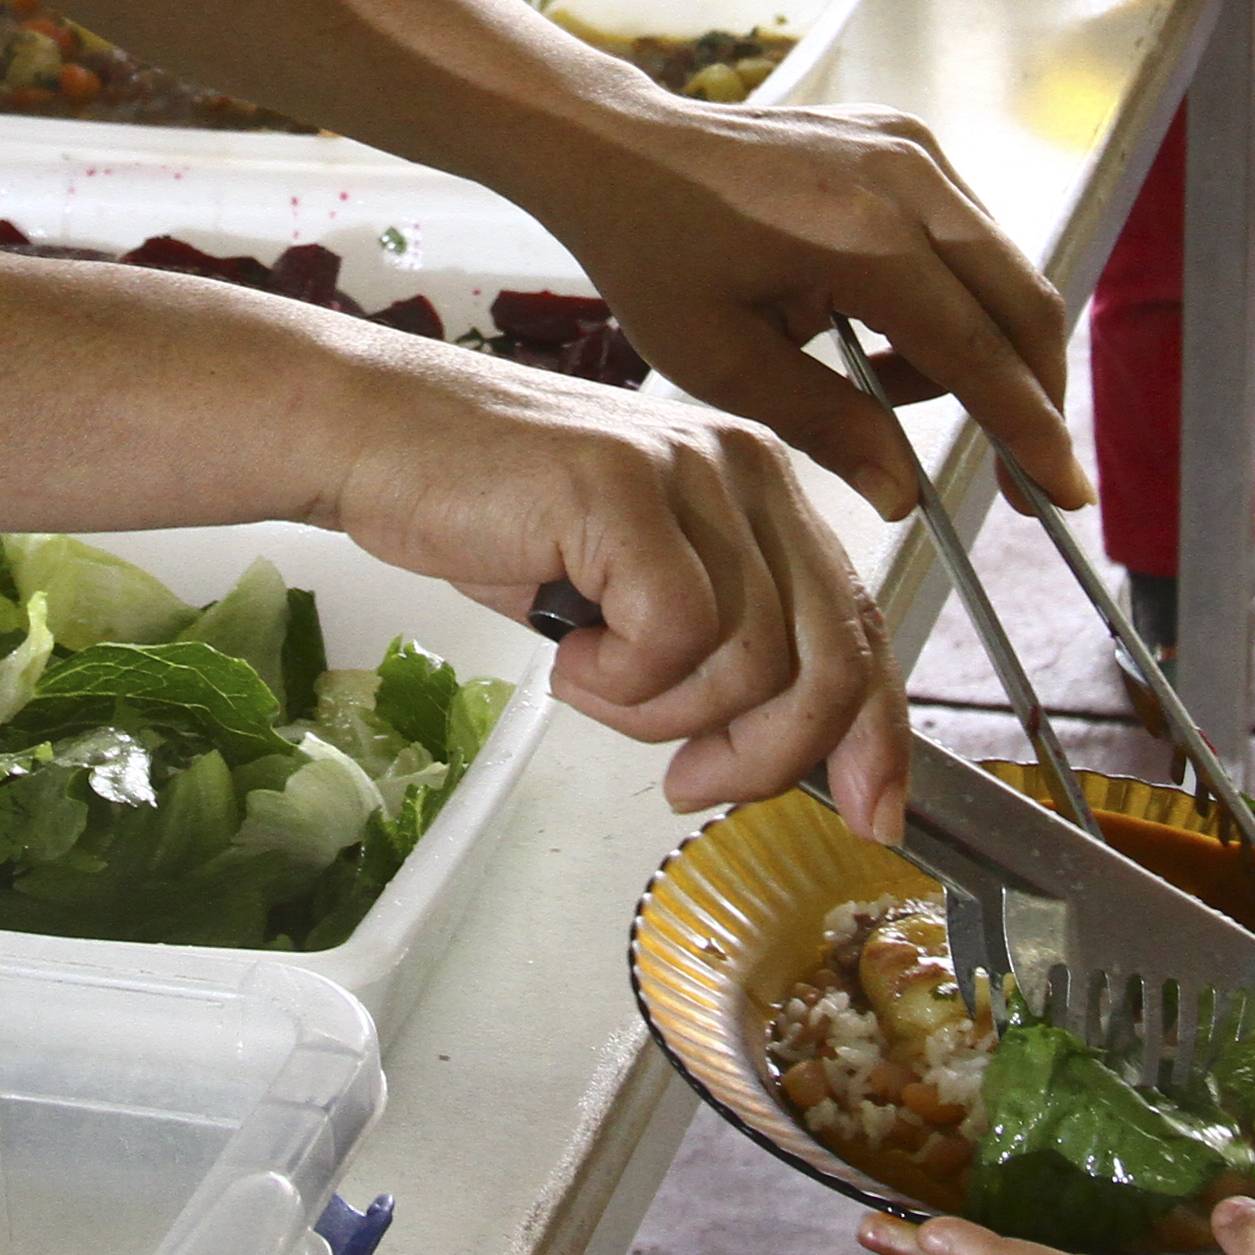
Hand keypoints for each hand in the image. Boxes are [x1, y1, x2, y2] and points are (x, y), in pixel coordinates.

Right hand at [309, 338, 901, 827]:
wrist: (375, 439)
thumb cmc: (494, 518)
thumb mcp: (632, 586)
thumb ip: (718, 643)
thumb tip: (782, 748)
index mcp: (763, 485)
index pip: (860, 623)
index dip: (879, 733)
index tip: (872, 815)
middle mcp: (746, 466)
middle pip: (827, 656)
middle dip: (768, 754)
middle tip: (690, 784)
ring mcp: (690, 471)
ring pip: (747, 661)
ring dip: (661, 712)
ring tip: (592, 679)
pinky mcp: (626, 489)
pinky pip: (670, 636)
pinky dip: (616, 680)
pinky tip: (566, 651)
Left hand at [515, 91, 1086, 526]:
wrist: (620, 152)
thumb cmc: (655, 258)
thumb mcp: (723, 363)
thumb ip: (828, 425)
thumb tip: (907, 497)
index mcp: (864, 237)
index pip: (979, 351)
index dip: (1028, 430)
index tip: (1064, 496)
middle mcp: (908, 178)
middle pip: (1022, 302)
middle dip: (1034, 396)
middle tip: (1024, 477)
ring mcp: (912, 148)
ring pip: (1001, 268)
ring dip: (981, 347)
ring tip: (884, 389)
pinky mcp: (906, 140)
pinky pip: (967, 234)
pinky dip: (953, 297)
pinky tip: (881, 331)